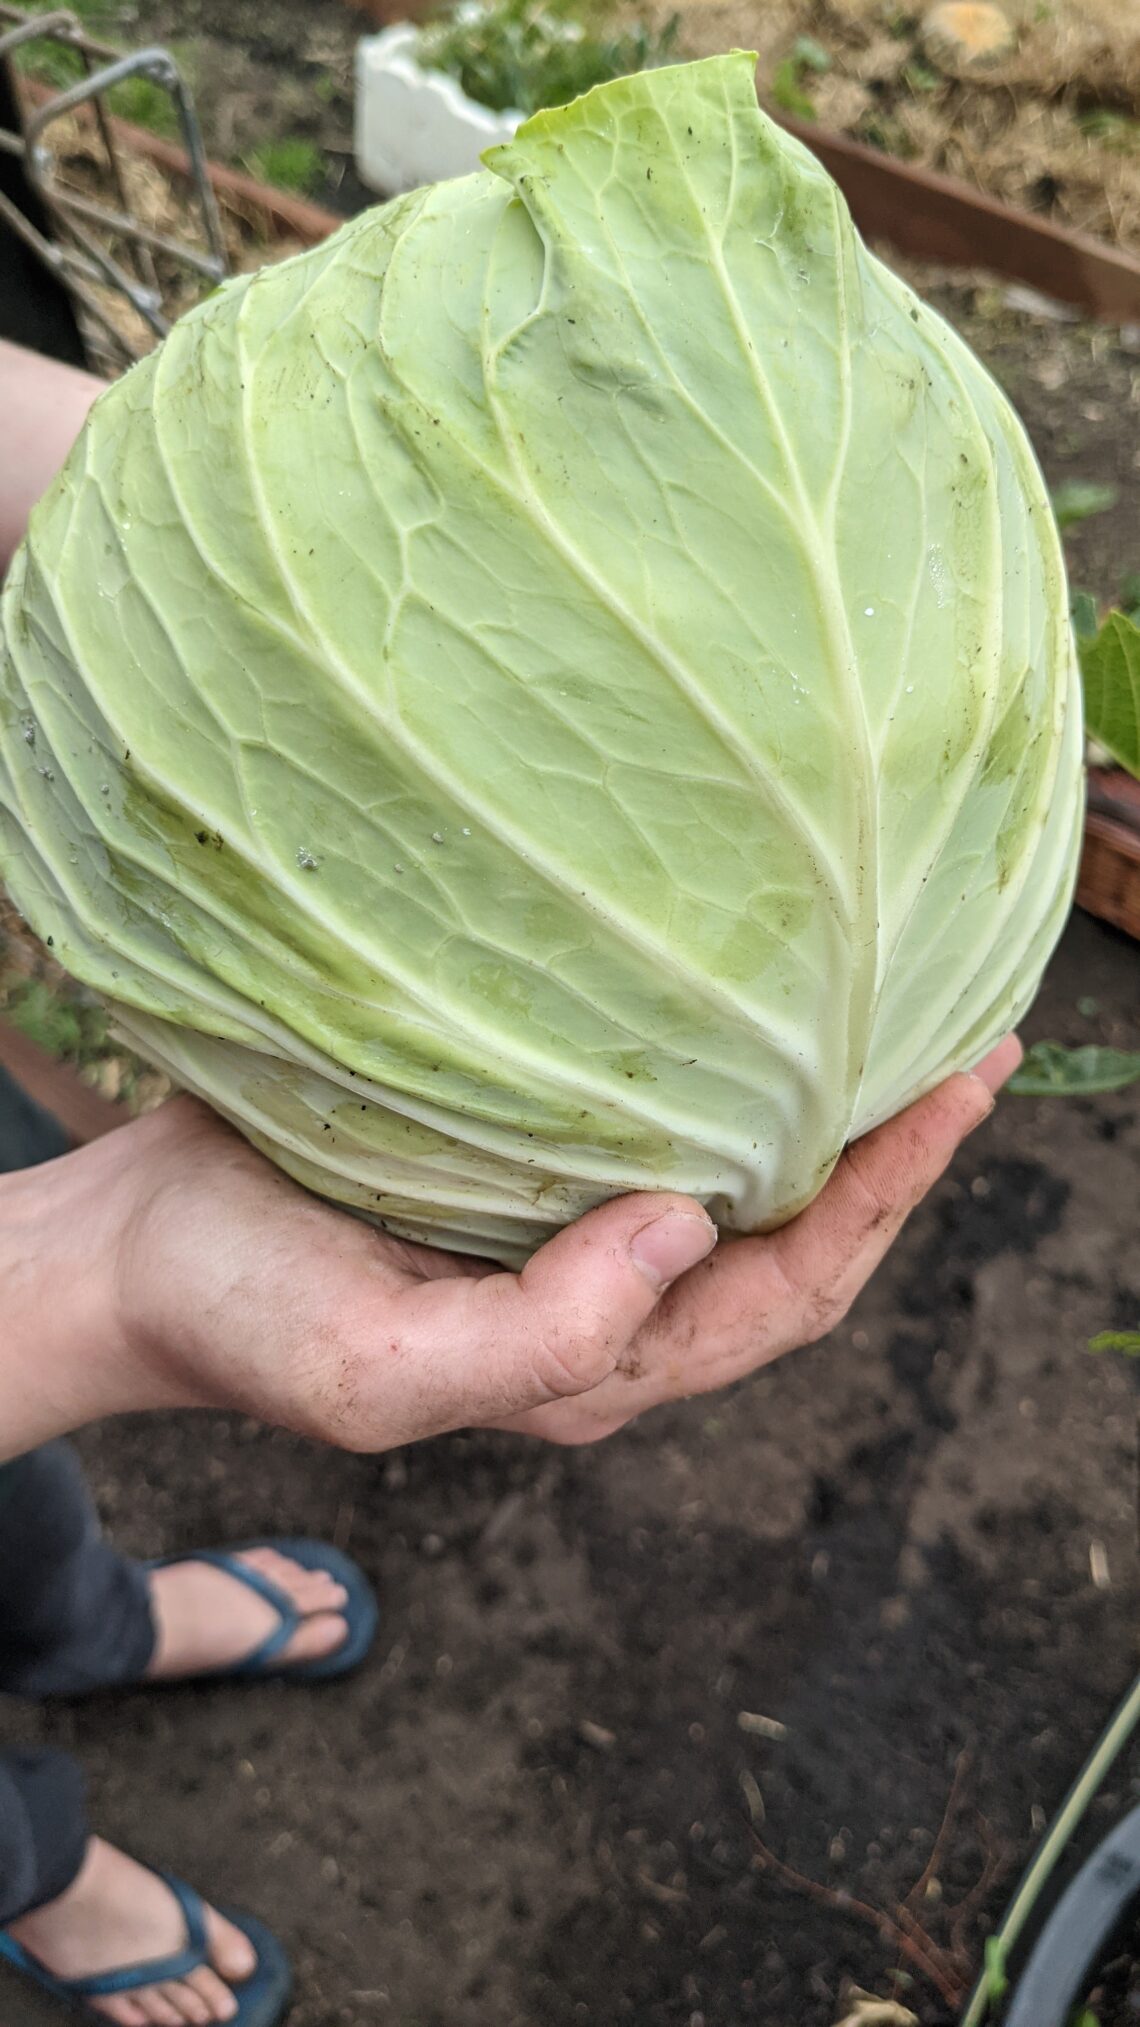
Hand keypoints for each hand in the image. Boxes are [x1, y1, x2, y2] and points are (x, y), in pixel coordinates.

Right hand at [2, 1038, 1017, 1455]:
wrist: (133, 1254)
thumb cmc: (240, 1314)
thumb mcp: (378, 1371)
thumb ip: (538, 1340)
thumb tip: (687, 1231)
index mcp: (595, 1368)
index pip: (786, 1293)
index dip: (887, 1201)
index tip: (960, 1090)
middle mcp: (606, 1306)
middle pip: (793, 1242)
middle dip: (895, 1155)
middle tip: (978, 1043)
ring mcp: (566, 1239)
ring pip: (740, 1186)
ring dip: (832, 1117)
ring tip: (907, 1020)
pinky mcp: (521, 1170)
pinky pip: (663, 1127)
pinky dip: (735, 1081)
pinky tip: (759, 1013)